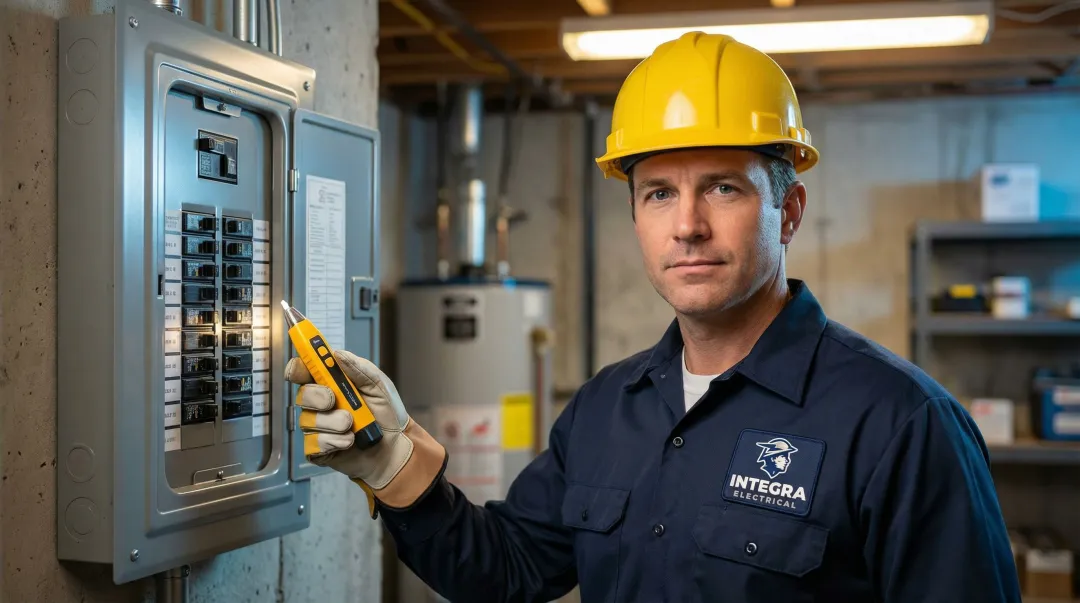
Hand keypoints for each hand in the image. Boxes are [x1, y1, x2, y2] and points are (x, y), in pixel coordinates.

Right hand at [284, 350, 446, 515]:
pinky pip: (314, 443)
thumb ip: (359, 368)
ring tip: (353, 425)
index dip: (298, 367)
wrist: (397, 446)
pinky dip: (333, 441)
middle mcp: (321, 404)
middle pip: (302, 395)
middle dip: (317, 396)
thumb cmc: (387, 414)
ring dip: (333, 422)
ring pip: (309, 420)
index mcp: (331, 384)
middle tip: (334, 400)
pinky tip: (349, 441)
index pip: (304, 371)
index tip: (301, 368)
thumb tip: (337, 354)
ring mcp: (319, 427)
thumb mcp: (379, 385)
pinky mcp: (319, 449)